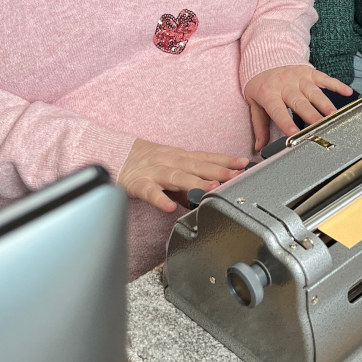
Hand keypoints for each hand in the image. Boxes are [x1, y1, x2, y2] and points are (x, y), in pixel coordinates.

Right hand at [116, 139, 248, 211]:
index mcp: (181, 157)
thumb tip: (214, 189)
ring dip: (195, 182)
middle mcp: (171, 161)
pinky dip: (160, 198)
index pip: (208, 158)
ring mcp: (155, 171)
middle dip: (218, 171)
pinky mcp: (138, 183)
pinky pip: (150, 192)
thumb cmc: (148, 161)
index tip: (245, 164)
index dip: (226, 161)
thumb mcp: (173, 166)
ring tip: (211, 189)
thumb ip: (192, 178)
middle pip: (197, 166)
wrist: (116, 155)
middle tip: (236, 176)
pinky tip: (169, 207)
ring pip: (177, 177)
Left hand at [244, 65, 353, 150]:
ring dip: (325, 104)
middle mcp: (285, 85)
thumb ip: (259, 127)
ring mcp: (299, 78)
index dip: (286, 123)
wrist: (264, 61)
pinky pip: (324, 78)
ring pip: (314, 92)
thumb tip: (258, 147)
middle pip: (300, 102)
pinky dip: (336, 85)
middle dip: (311, 115)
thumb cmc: (262, 87)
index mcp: (269, 94)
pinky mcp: (309, 72)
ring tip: (334, 116)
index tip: (294, 135)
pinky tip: (347, 92)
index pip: (278, 111)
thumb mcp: (255, 105)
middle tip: (321, 127)